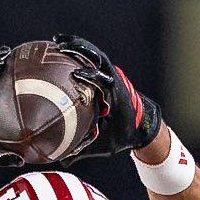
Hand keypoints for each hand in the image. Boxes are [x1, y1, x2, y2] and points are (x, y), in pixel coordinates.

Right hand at [52, 33, 162, 159]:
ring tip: (56, 41)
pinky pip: (91, 59)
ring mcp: (111, 74)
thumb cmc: (123, 135)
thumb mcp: (105, 145)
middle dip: (80, 49)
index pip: (103, 79)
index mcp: (116, 94)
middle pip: (97, 57)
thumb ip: (83, 150)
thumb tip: (59, 158)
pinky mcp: (106, 73)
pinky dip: (78, 53)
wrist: (142, 125)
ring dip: (77, 46)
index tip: (76, 74)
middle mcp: (114, 79)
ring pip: (94, 54)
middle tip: (58, 44)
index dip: (91, 74)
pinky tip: (60, 51)